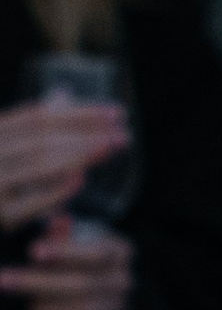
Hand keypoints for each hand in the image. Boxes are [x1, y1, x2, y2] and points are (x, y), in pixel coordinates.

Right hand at [0, 97, 125, 228]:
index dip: (80, 114)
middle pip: (42, 139)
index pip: (39, 117)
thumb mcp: (10, 146)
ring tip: (110, 149)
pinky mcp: (3, 215)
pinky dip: (56, 190)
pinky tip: (81, 180)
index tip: (117, 114)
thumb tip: (64, 93)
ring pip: (38, 165)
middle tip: (122, 135)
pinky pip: (32, 203)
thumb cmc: (1, 177)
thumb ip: (33, 125)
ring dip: (79, 156)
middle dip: (86, 134)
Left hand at [0, 217, 131, 309]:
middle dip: (38, 282)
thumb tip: (58, 220)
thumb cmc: (73, 263)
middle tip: (3, 280)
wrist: (95, 300)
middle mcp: (124, 281)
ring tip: (26, 306)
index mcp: (120, 252)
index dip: (63, 252)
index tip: (32, 252)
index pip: (95, 252)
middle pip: (82, 284)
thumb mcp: (68, 244)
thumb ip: (60, 235)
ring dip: (44, 309)